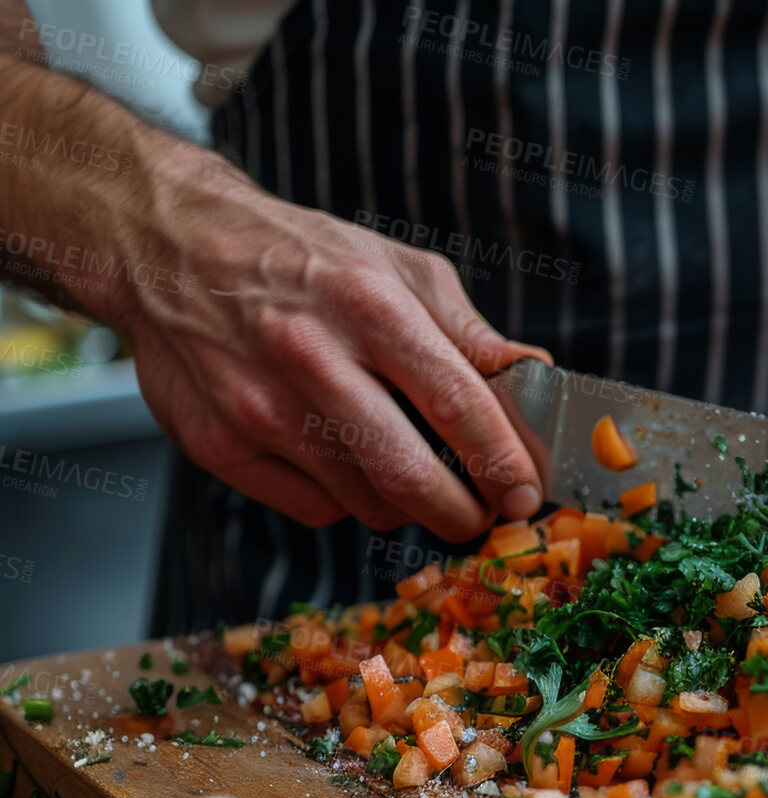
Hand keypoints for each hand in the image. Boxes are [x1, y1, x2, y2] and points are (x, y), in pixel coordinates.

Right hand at [114, 153, 550, 540]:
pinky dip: (345, 502)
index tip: (527, 492)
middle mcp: (310, 357)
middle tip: (485, 516)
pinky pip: (313, 509)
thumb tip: (535, 377)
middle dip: (464, 513)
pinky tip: (345, 464)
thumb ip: (470, 333)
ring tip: (417, 480)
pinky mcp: (218, 446)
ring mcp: (257, 407)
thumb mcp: (398, 269)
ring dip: (408, 507)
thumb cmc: (302, 259)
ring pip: (364, 503)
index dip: (504, 461)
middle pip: (409, 474)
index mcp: (368, 304)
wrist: (169, 247)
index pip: (458, 403)